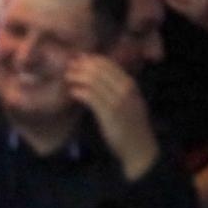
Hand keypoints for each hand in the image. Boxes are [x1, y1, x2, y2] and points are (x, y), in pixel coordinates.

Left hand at [65, 53, 157, 180]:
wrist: (139, 147)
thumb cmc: (129, 123)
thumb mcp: (127, 100)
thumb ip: (114, 86)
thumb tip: (92, 69)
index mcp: (130, 84)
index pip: (108, 63)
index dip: (90, 59)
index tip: (76, 60)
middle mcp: (126, 90)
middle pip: (99, 69)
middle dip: (81, 66)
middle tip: (68, 68)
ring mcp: (118, 102)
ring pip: (93, 81)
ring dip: (77, 77)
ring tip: (67, 78)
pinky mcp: (109, 114)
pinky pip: (90, 97)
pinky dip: (78, 92)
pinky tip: (72, 93)